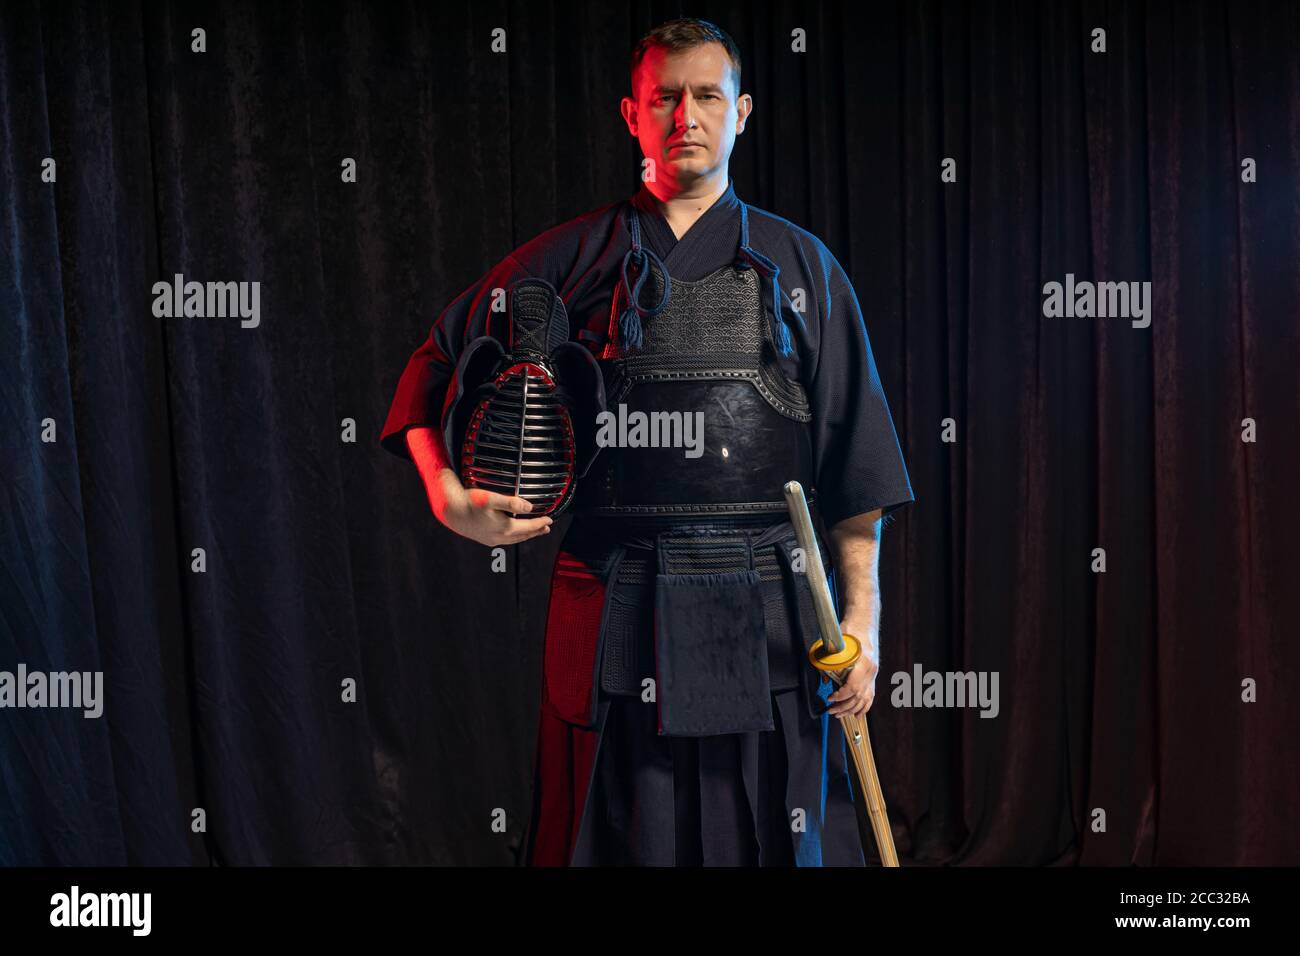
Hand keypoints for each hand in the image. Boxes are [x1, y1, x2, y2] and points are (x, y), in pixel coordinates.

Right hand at [432, 470, 553, 546]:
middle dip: (536, 531)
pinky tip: (514, 533)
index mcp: (505, 528)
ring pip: (515, 539)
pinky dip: (515, 536)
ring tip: (534, 531)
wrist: (451, 512)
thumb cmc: (469, 503)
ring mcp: (493, 540)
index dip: (540, 522)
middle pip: (524, 535)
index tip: (549, 519)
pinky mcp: (485, 539)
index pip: (529, 526)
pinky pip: (506, 540)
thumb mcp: (491, 499)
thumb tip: (529, 507)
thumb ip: (511, 502)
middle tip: (546, 528)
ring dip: (526, 535)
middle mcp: (500, 537)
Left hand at [826, 624, 877, 717]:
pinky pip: (871, 695)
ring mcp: (873, 674)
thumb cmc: (851, 630)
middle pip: (859, 696)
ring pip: (865, 699)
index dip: (841, 696)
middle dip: (844, 707)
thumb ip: (830, 659)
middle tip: (831, 711)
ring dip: (852, 709)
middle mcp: (871, 671)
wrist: (863, 622)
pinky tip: (857, 715)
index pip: (853, 687)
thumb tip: (824, 677)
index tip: (830, 698)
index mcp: (864, 663)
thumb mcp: (838, 642)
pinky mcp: (873, 675)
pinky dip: (864, 707)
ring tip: (839, 714)